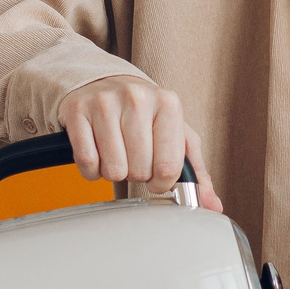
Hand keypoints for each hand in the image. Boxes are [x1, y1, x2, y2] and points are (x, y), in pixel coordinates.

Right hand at [56, 79, 221, 210]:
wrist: (105, 83)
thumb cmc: (145, 115)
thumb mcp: (176, 135)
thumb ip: (194, 171)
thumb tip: (212, 205)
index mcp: (168, 104)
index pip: (169, 166)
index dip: (162, 182)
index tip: (157, 177)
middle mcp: (137, 98)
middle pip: (140, 170)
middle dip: (137, 174)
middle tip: (134, 159)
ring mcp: (105, 103)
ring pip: (113, 169)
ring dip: (114, 172)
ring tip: (117, 154)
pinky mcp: (77, 111)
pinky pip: (87, 162)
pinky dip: (92, 170)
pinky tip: (99, 155)